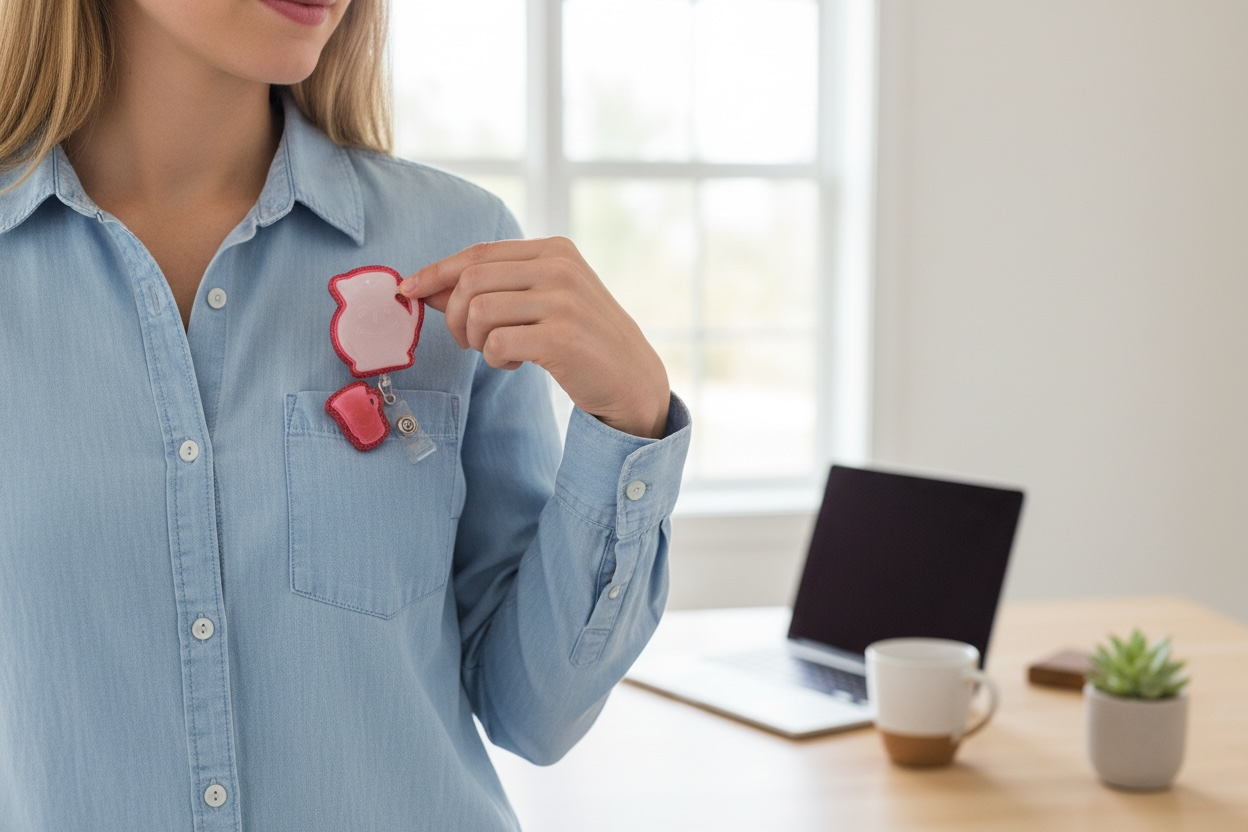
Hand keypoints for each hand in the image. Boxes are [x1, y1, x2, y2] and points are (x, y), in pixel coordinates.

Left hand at [399, 237, 670, 438]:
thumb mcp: (543, 300)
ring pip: (478, 310)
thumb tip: (424, 287)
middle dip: (453, 315)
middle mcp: (560, 268)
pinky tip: (515, 362)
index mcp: (555, 250)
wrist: (632, 378)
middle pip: (471, 280)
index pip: (479, 253)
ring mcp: (563, 302)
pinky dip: (494, 359)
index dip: (436, 272)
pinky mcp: (561, 339)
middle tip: (467, 340)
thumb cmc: (581, 339)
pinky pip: (496, 344)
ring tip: (498, 351)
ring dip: (475, 339)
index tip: (409, 290)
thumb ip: (494, 288)